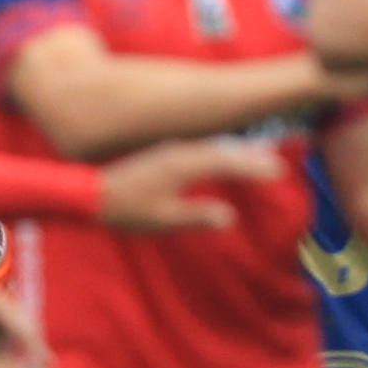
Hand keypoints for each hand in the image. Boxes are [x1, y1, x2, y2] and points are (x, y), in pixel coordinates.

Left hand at [94, 135, 276, 233]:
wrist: (91, 194)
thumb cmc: (127, 210)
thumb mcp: (164, 218)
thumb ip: (197, 216)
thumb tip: (229, 217)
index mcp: (183, 167)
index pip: (226, 164)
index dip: (252, 167)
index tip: (277, 171)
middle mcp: (180, 153)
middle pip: (223, 151)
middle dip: (250, 157)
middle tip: (276, 162)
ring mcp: (171, 152)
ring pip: (212, 148)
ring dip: (235, 152)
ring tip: (257, 153)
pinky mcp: (164, 157)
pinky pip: (200, 150)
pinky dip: (217, 153)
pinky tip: (221, 156)